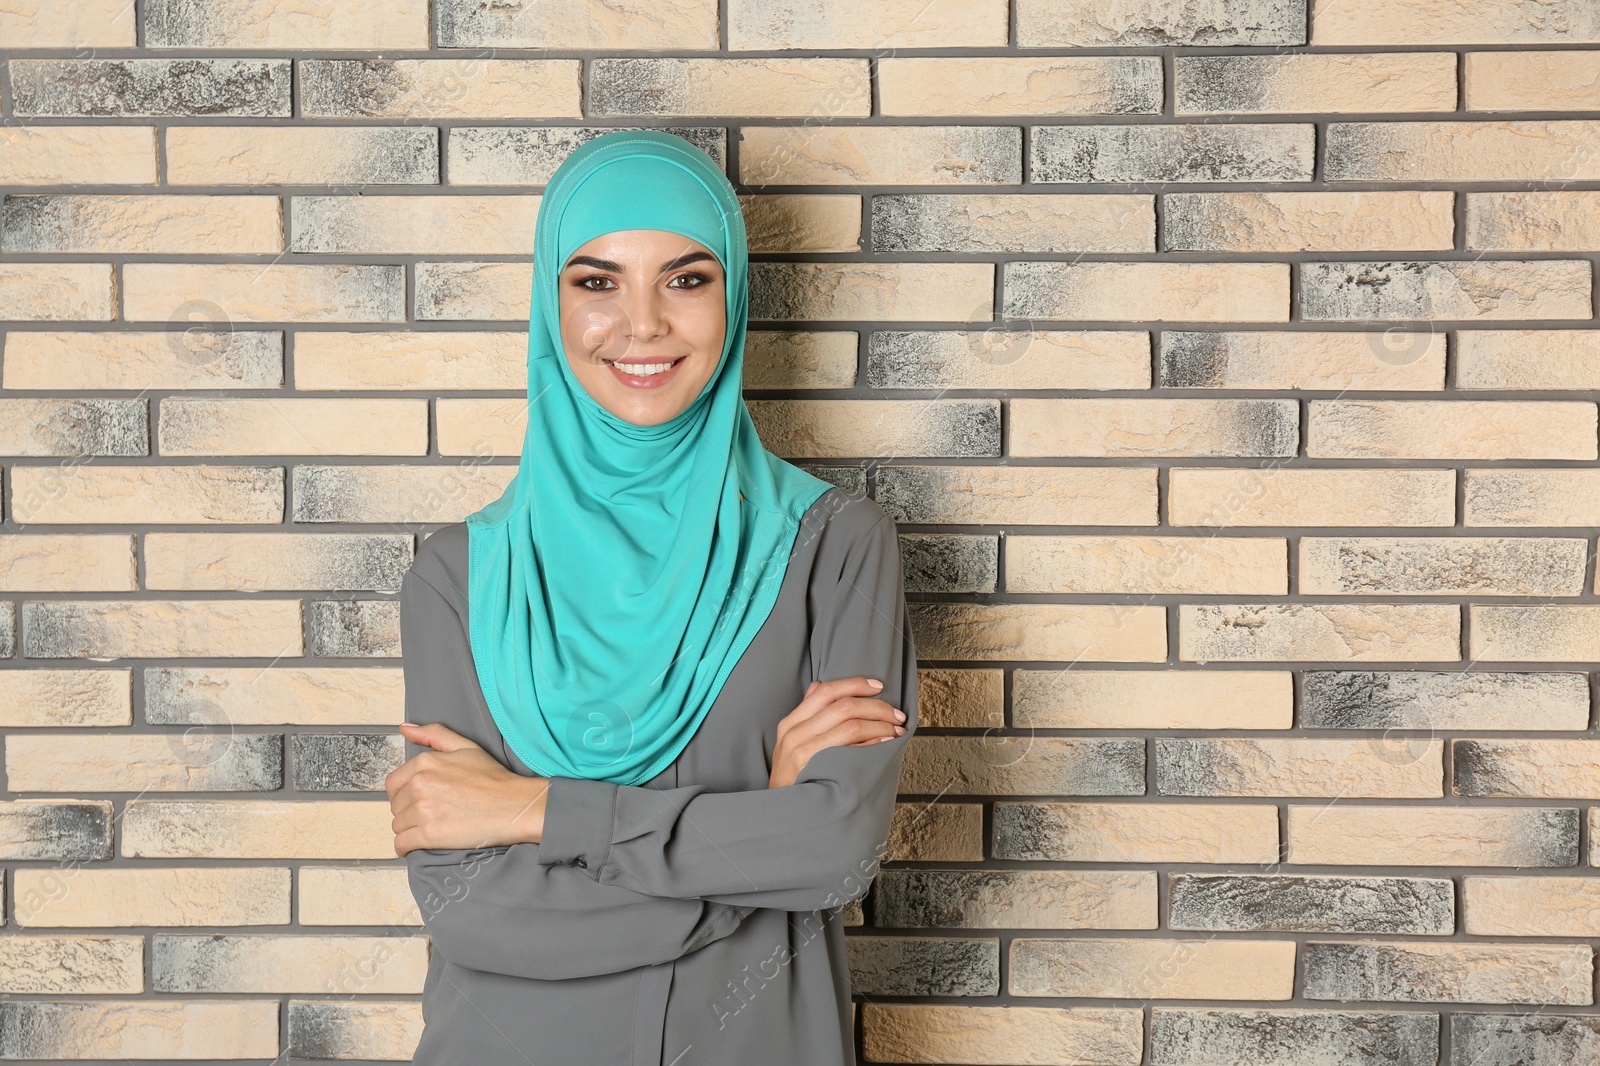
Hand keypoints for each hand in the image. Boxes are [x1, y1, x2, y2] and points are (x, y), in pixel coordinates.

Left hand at [387, 722, 549, 856]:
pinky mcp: (429, 834)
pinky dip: (406, 847)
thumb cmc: (494, 779)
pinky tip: (417, 845)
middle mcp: (420, 785)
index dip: (404, 793)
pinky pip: (402, 844)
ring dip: (410, 829)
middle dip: (407, 811)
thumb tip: (406, 729)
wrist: (514, 805)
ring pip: (398, 825)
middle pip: (395, 805)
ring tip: (430, 827)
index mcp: (425, 763)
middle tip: (428, 814)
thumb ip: (433, 734)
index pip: (393, 783)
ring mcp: (423, 810)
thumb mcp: (465, 746)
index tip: (416, 800)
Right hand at [768, 677, 906, 788]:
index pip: (826, 690)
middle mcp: (795, 733)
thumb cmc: (792, 779)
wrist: (782, 814)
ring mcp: (805, 752)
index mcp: (791, 723)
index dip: (855, 684)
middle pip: (844, 706)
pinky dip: (874, 743)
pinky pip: (853, 749)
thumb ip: (806, 715)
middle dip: (877, 707)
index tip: (878, 686)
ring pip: (852, 725)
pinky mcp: (817, 770)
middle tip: (896, 715)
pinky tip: (885, 744)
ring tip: (895, 731)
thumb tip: (819, 685)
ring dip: (881, 726)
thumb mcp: (789, 744)